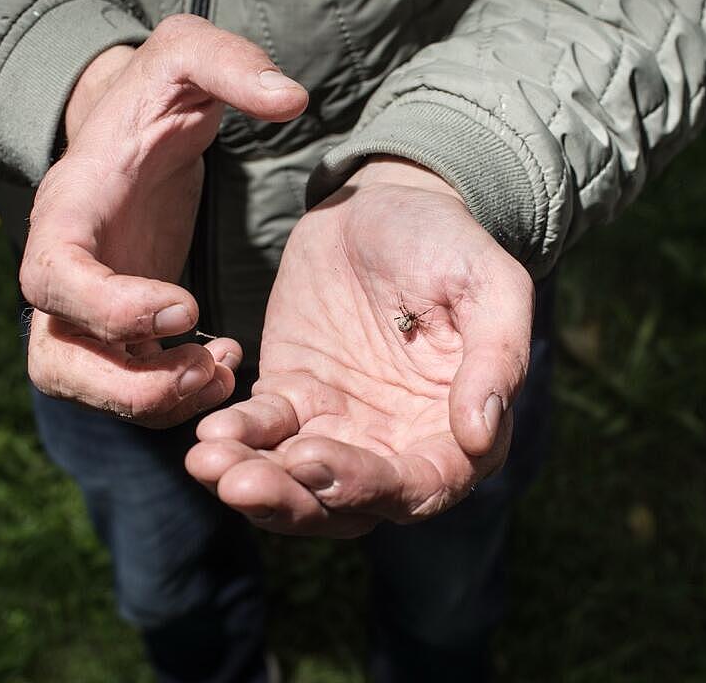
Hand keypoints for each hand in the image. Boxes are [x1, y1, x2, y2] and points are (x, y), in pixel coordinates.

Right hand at [20, 15, 307, 427]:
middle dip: (128, 384)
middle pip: (56, 361)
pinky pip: (127, 390)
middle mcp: (60, 274)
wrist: (134, 134)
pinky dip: (172, 398)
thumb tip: (292, 99)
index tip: (186, 306)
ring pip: (89, 389)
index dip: (108, 306)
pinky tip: (223, 370)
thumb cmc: (154, 97)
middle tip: (206, 368)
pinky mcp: (116, 333)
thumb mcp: (186, 56)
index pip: (53, 277)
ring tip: (222, 376)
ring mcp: (82, 311)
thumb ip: (230, 64)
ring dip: (154, 402)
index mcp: (66, 212)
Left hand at [187, 157, 533, 535]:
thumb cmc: (449, 242)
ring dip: (254, 483)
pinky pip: (263, 432)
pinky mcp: (294, 398)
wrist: (385, 201)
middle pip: (347, 504)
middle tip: (240, 483)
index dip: (366, 487)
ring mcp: (342, 427)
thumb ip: (498, 357)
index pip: (419, 488)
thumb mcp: (490, 285)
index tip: (312, 462)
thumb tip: (479, 434)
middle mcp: (400, 445)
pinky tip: (209, 432)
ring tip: (208, 463)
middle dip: (292, 501)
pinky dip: (236, 439)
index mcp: (458, 432)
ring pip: (297, 482)